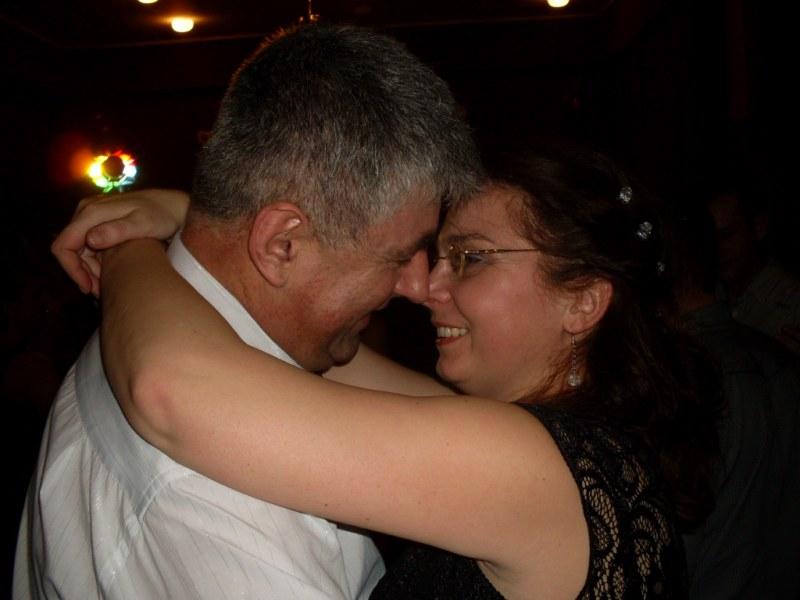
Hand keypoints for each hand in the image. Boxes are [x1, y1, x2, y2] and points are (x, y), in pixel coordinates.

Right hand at [52, 189, 189, 296]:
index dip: (72, 269)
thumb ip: (117, 231)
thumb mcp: (142, 225)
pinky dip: (96, 263)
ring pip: (79, 250)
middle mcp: (86, 212)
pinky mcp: (100, 223)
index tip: (88, 287)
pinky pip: (89, 247)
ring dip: (89, 270)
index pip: (64, 244)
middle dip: (82, 273)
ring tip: (108, 285)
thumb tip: (90, 240)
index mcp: (91, 212)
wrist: (173, 207)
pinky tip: (111, 274)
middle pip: (70, 250)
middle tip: (101, 290)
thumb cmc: (162, 216)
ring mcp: (92, 217)